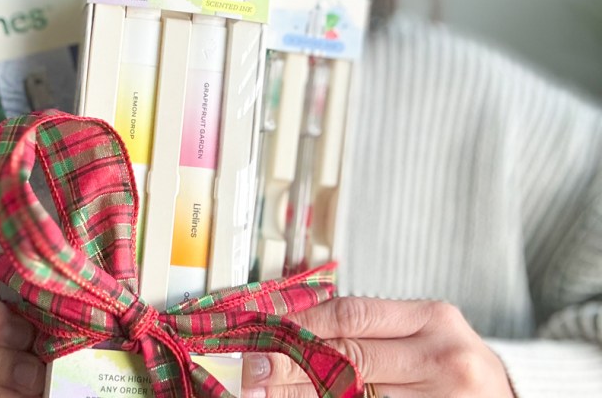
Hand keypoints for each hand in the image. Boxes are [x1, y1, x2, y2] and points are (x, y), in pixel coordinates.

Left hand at [241, 297, 514, 396]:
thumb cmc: (452, 366)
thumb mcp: (420, 334)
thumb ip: (366, 330)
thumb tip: (287, 332)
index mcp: (433, 318)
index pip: (350, 314)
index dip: (298, 324)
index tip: (260, 334)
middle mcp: (442, 355)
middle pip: (346, 357)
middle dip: (291, 364)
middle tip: (251, 371)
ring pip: (351, 395)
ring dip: (301, 394)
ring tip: (265, 392)